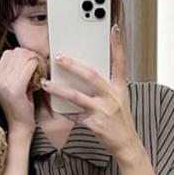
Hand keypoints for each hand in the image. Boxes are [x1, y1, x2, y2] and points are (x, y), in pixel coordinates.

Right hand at [0, 47, 44, 134]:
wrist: (20, 128)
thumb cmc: (21, 108)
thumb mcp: (14, 87)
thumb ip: (16, 72)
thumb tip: (28, 55)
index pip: (9, 53)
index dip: (23, 55)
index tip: (32, 65)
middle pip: (17, 52)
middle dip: (31, 56)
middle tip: (39, 67)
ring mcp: (4, 83)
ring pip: (24, 57)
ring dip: (36, 62)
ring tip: (39, 73)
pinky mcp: (14, 88)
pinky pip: (29, 67)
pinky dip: (38, 68)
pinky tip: (40, 78)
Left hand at [40, 25, 141, 161]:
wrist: (126, 144)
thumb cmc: (121, 122)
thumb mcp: (120, 100)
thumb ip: (106, 86)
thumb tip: (88, 73)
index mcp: (119, 88)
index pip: (120, 63)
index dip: (117, 46)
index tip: (112, 30)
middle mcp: (112, 97)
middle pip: (91, 76)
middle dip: (74, 66)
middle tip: (60, 57)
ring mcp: (103, 110)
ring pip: (77, 96)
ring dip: (59, 89)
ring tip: (47, 83)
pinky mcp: (94, 124)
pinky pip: (75, 116)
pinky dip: (65, 112)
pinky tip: (56, 107)